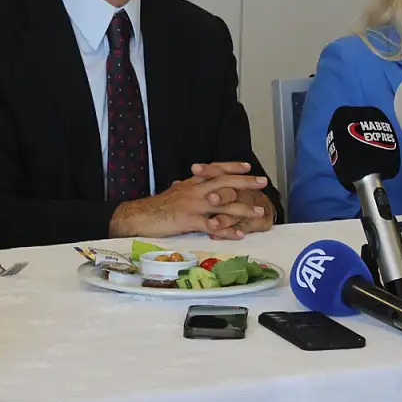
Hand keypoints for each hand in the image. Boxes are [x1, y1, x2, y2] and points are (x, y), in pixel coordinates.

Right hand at [108, 172, 269, 238]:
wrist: (139, 216)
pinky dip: (227, 230)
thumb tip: (185, 183)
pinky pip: (212, 225)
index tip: (247, 166)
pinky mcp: (189, 220)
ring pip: (222, 204)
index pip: (214, 170)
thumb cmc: (155, 207)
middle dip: (245, 183)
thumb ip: (184, 189)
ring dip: (243, 209)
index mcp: (191, 183)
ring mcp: (192, 205)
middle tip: (262, 182)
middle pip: (224, 183)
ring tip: (258, 213)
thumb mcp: (173, 193)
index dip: (231, 167)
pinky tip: (238, 234)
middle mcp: (194, 190)